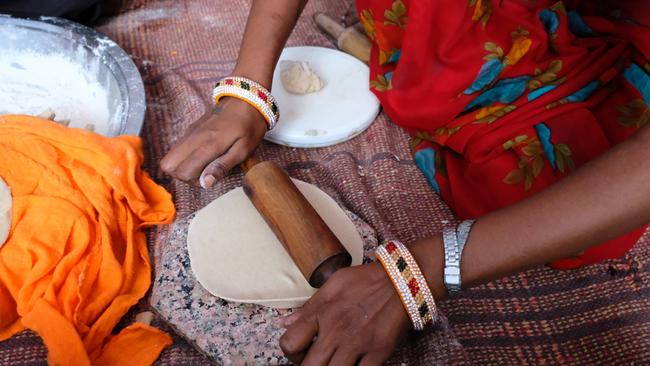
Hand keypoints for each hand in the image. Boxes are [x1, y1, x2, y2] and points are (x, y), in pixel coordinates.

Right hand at [160, 97, 266, 187]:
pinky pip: (177, 148)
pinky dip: (185, 157)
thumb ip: (222, 166)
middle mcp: (193, 138)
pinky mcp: (190, 130)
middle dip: (183, 175)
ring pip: (169, 157)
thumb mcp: (243, 150)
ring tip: (204, 164)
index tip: (211, 177)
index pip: (183, 171)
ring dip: (183, 166)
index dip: (195, 181)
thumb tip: (205, 184)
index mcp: (208, 145)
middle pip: (168, 165)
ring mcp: (189, 132)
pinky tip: (203, 154)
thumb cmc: (249, 127)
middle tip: (204, 172)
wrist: (246, 99)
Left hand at [279, 263, 410, 365]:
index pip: (290, 342)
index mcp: (322, 313)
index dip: (290, 353)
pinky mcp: (379, 352)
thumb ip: (308, 307)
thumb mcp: (333, 285)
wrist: (402, 279)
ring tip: (336, 363)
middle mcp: (336, 330)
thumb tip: (284, 322)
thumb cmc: (366, 280)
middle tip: (317, 362)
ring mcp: (358, 343)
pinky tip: (356, 364)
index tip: (301, 352)